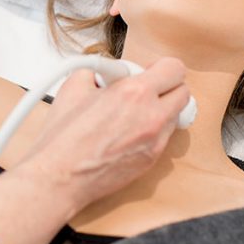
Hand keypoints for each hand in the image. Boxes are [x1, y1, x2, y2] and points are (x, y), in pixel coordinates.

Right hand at [17, 56, 190, 213]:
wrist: (60, 177)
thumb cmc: (63, 138)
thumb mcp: (74, 86)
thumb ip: (97, 71)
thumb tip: (105, 72)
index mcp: (134, 93)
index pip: (175, 69)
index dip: (161, 67)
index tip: (148, 71)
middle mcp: (152, 116)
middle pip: (184, 92)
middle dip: (167, 87)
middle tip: (146, 89)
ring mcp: (155, 141)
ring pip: (175, 116)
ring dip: (161, 109)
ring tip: (134, 112)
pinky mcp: (152, 160)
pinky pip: (163, 137)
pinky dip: (152, 130)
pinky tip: (128, 132)